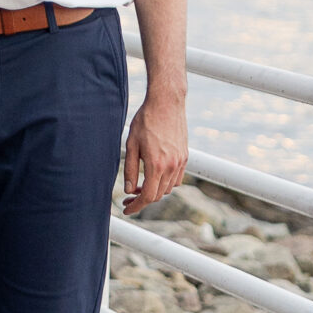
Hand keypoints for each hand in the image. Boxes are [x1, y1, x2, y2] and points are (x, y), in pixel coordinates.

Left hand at [121, 89, 186, 216]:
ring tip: (140, 185)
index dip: (136, 206)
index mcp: (156, 165)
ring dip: (154, 191)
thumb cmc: (145, 120)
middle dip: (142, 199)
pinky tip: (154, 175)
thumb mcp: (131, 144)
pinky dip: (165, 182)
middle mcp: (171, 166)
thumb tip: (128, 189)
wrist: (167, 103)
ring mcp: (180, 162)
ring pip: (168, 188)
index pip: (148, 196)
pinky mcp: (185, 156)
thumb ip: (129, 169)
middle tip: (129, 196)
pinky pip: (176, 179)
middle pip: (158, 195)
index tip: (126, 209)